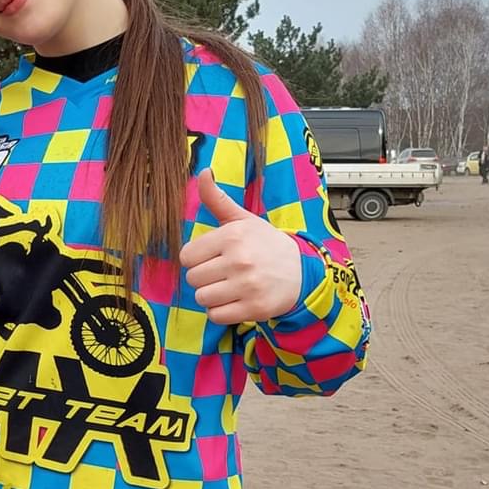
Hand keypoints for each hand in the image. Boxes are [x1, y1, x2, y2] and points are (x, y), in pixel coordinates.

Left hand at [180, 169, 303, 325]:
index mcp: (232, 236)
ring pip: (202, 299)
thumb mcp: (243, 220)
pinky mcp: (254, 309)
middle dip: (205, 277)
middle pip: (193, 279)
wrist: (302, 271)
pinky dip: (222, 312)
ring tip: (230, 286)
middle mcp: (239, 260)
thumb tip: (203, 172)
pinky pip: (216, 316)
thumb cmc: (265, 245)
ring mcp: (247, 286)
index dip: (197, 259)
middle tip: (225, 272)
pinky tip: (236, 300)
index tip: (214, 257)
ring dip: (212, 296)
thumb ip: (217, 199)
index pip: (187, 257)